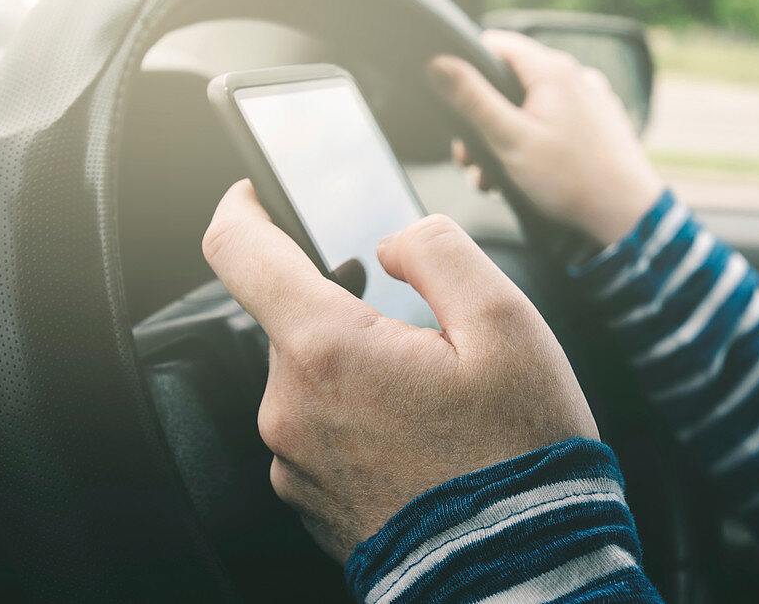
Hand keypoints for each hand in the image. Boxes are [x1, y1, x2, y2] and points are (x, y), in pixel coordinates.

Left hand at [202, 180, 597, 561]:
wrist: (519, 571)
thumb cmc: (519, 452)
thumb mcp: (506, 324)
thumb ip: (439, 252)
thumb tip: (393, 242)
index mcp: (328, 350)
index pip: (239, 252)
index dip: (243, 207)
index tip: (256, 193)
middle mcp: (290, 408)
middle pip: (294, 320)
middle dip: (349, 308)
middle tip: (425, 336)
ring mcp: (295, 461)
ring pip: (312, 376)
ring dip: (359, 366)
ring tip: (434, 399)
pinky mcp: (310, 499)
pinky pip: (320, 429)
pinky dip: (359, 415)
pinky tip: (418, 437)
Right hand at [428, 30, 663, 246]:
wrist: (626, 215)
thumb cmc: (570, 180)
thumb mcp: (508, 139)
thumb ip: (471, 99)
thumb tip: (438, 63)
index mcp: (552, 70)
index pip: (495, 44)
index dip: (466, 69)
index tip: (453, 104)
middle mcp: (576, 76)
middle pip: (511, 82)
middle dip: (483, 120)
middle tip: (470, 160)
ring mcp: (591, 100)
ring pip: (532, 107)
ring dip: (506, 139)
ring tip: (496, 178)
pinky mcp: (599, 124)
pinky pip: (556, 123)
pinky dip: (535, 143)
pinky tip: (528, 176)